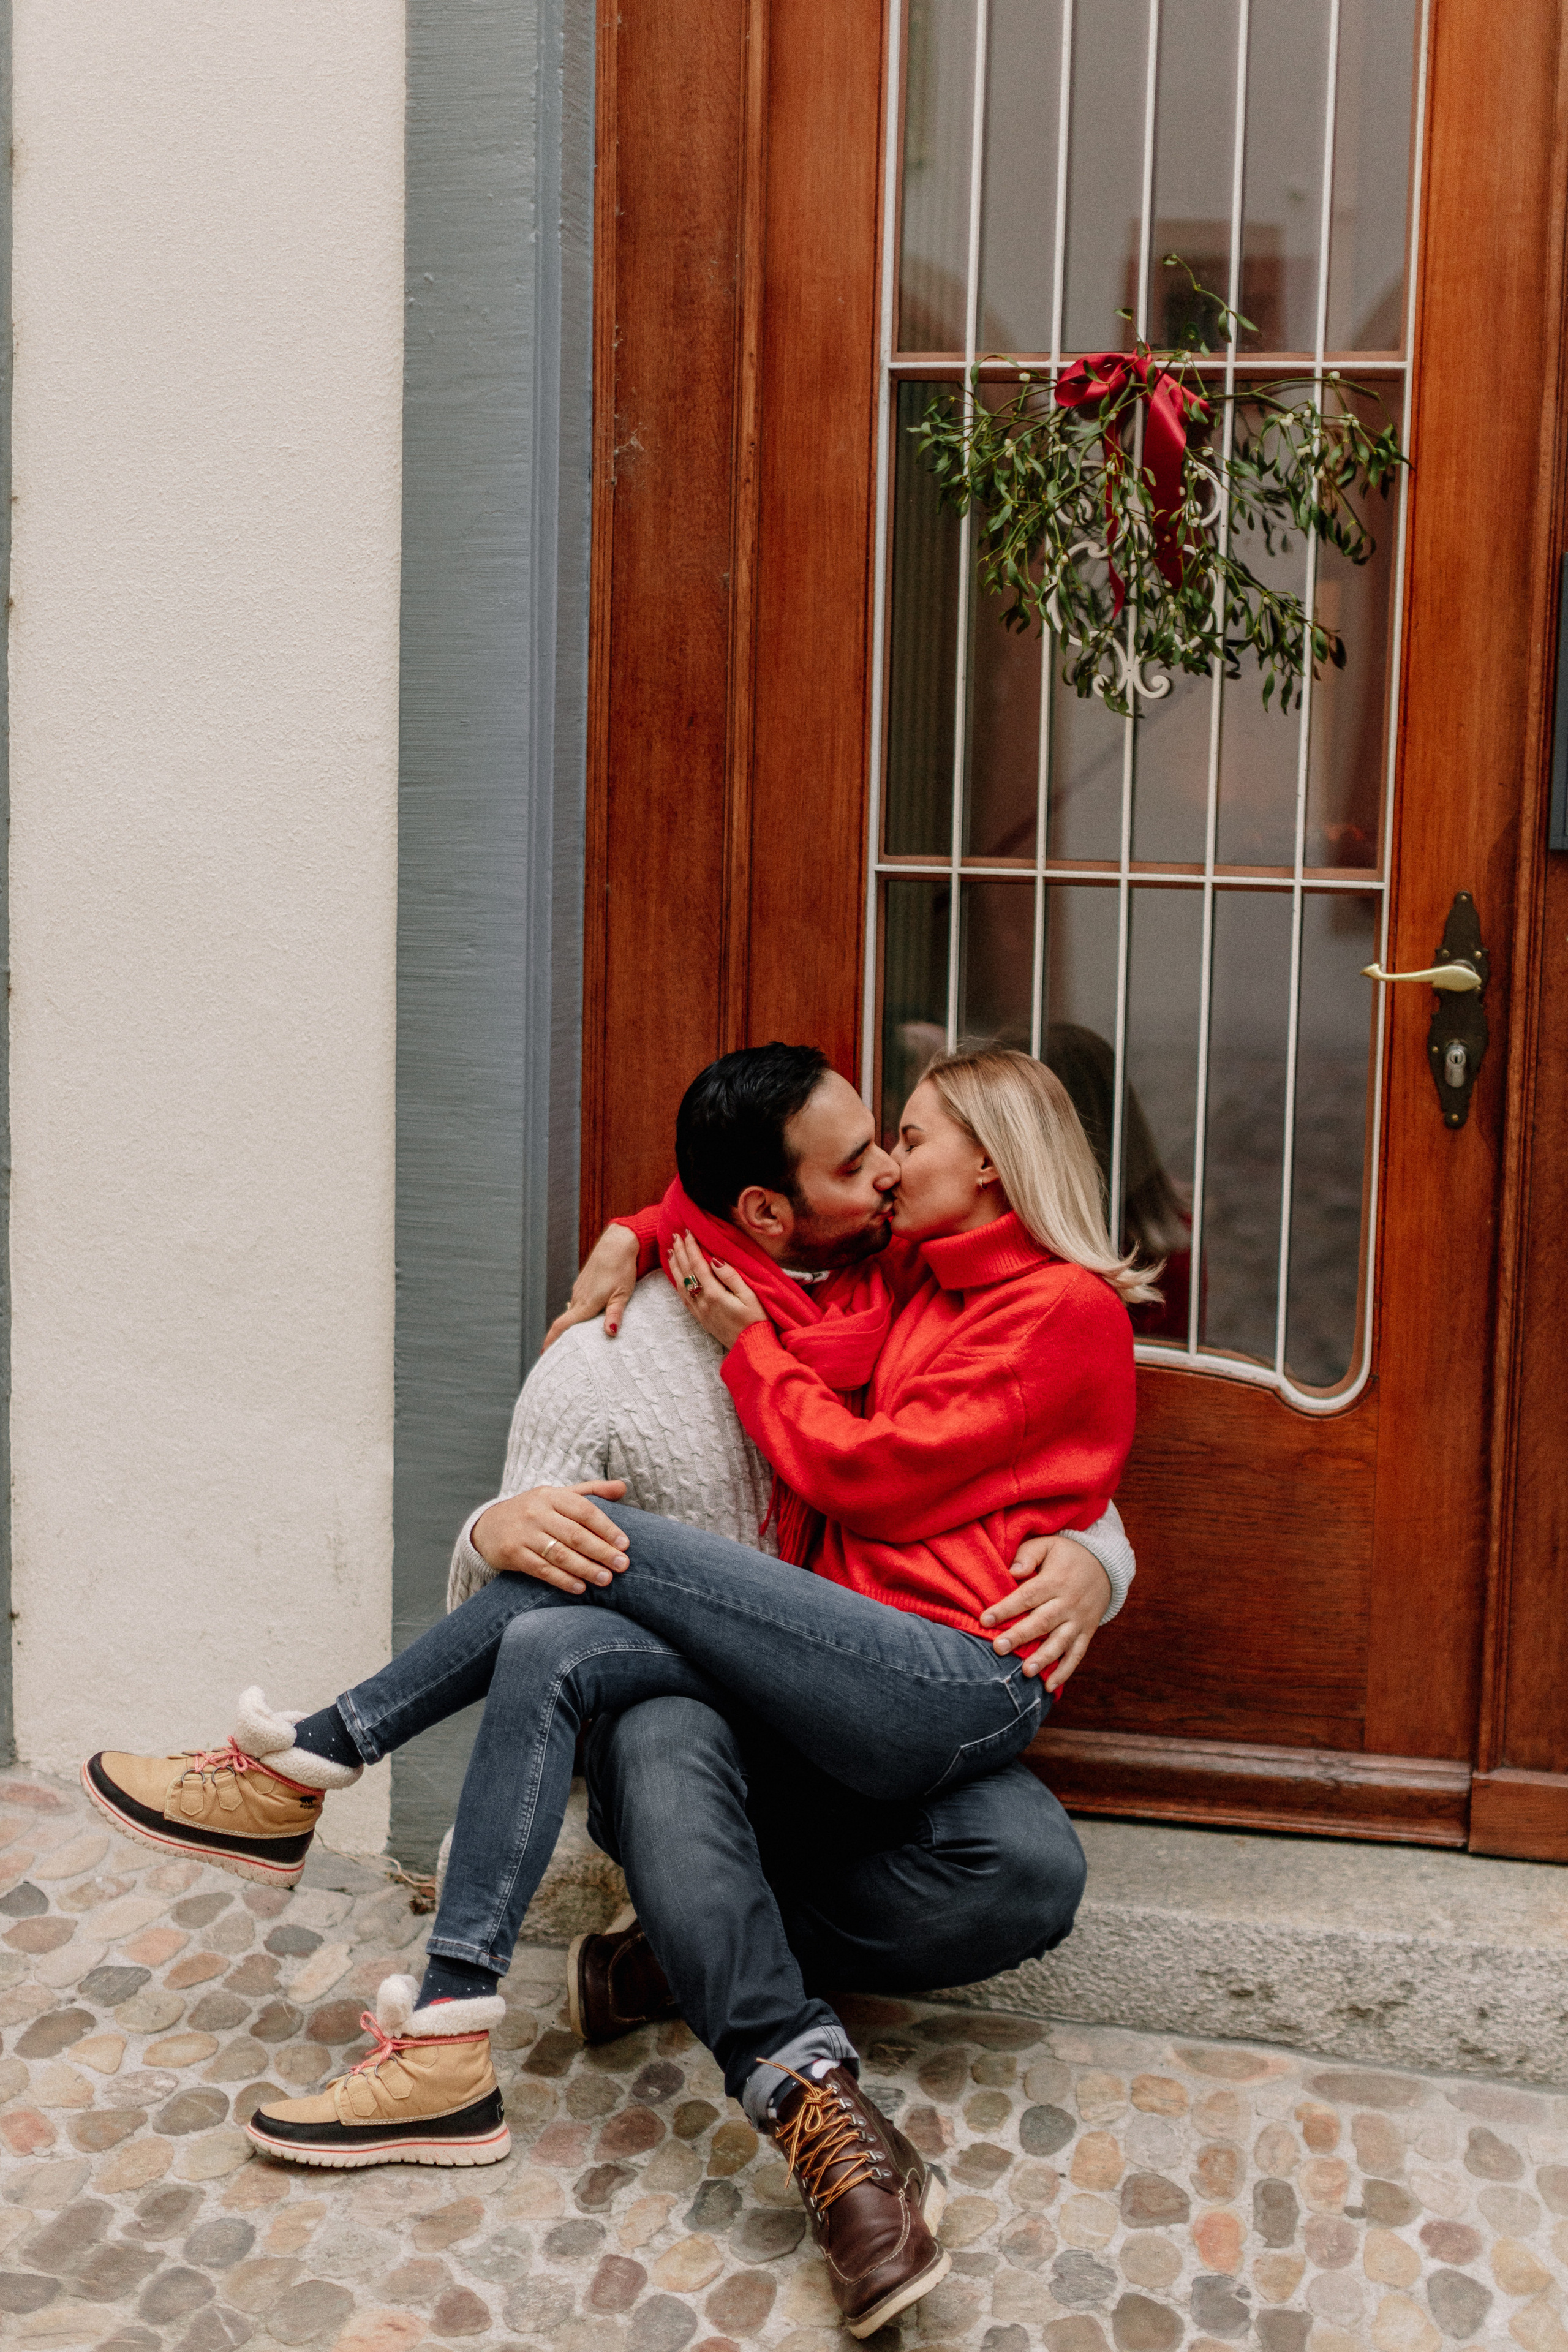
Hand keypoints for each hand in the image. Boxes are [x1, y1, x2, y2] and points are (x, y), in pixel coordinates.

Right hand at [471, 1481, 630, 1593]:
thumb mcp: (558, 1496)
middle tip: (622, 1565)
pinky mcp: (513, 1553)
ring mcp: (523, 1533)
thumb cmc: (534, 1511)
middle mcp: (537, 1512)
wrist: (488, 1525)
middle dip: (601, 1551)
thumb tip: (622, 1487)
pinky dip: (562, 1579)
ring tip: (606, 1579)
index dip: (606, 1527)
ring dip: (585, 1568)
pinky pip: (541, 1569)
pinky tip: (580, 1588)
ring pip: (559, 1553)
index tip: (625, 1544)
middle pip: (575, 1534)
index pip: (584, 1510)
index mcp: (552, 1495)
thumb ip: (591, 1492)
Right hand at [542, 1223, 639, 1348]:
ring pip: (572, 1312)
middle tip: (561, 1355)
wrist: (617, 1244)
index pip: (561, 1326)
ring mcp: (579, 1290)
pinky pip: (577, 1303)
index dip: (551, 1341)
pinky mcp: (583, 1284)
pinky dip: (578, 1314)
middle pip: (565, 1323)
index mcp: (585, 1304)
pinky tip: (587, 1319)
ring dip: (571, 1326)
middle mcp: (578, 1298)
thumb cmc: (621, 1269)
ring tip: (575, 1342)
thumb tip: (611, 1333)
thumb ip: (615, 1315)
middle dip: (560, 1338)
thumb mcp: (622, 1294)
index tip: (544, 1354)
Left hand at [667, 1230, 767, 1348]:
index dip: (692, 1247)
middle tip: (675, 1235)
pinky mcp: (700, 1318)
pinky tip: (677, 1275)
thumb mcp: (749, 1296)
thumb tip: (715, 1260)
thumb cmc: (756, 1321)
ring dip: (675, 1266)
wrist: (751, 1347)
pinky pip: (683, 1297)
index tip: (688, 1232)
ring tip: (670, 1251)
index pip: (698, 1265)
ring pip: (681, 1285)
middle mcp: (703, 1302)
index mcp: (715, 1294)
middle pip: (686, 1272)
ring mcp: (700, 1311)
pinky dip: (677, 1282)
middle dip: (680, 1252)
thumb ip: (731, 1277)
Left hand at [980, 1532, 1112, 1693]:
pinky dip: (1064, 1672)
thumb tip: (1012, 1571)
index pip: (1027, 1596)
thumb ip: (1028, 1555)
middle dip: (1020, 1636)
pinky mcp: (1087, 1633)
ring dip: (1044, 1658)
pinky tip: (1049, 1687)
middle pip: (1042, 1622)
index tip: (984, 1619)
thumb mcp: (1049, 1544)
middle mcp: (1068, 1603)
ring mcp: (1079, 1621)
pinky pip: (1077, 1654)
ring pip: (1061, 1642)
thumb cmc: (1067, 1555)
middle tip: (999, 1648)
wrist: (1106, 1565)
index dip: (1005, 1608)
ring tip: (1027, 1672)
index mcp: (1055, 1581)